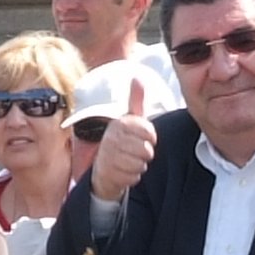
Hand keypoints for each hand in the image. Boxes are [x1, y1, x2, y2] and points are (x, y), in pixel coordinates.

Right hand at [87, 79, 154, 202]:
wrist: (104, 167)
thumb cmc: (122, 141)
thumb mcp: (130, 120)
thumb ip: (136, 101)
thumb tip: (137, 77)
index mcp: (119, 123)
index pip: (150, 132)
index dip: (151, 137)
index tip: (142, 137)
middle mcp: (111, 137)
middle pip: (147, 150)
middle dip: (145, 153)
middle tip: (135, 151)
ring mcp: (109, 156)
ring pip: (141, 164)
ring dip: (139, 165)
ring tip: (129, 160)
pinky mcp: (109, 173)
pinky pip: (135, 177)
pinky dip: (133, 176)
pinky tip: (124, 170)